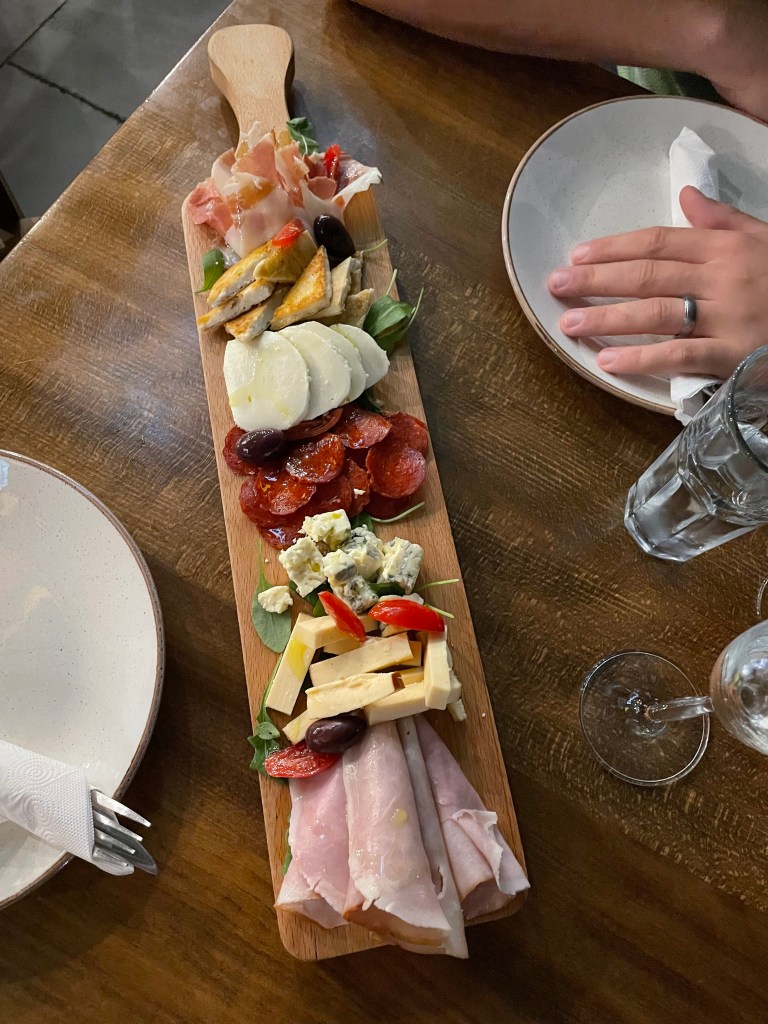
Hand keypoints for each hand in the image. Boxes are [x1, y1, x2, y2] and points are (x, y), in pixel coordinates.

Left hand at [547, 187, 767, 378]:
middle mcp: (721, 278)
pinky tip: (608, 362)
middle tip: (556, 284)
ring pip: (655, 313)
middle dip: (596, 279)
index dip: (613, 248)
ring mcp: (725, 318)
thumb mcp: (764, 240)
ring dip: (607, 318)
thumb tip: (685, 194)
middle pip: (647, 274)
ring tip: (569, 322)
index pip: (658, 241)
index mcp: (725, 247)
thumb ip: (723, 220)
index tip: (577, 255)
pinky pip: (679, 356)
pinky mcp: (731, 356)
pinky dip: (642, 359)